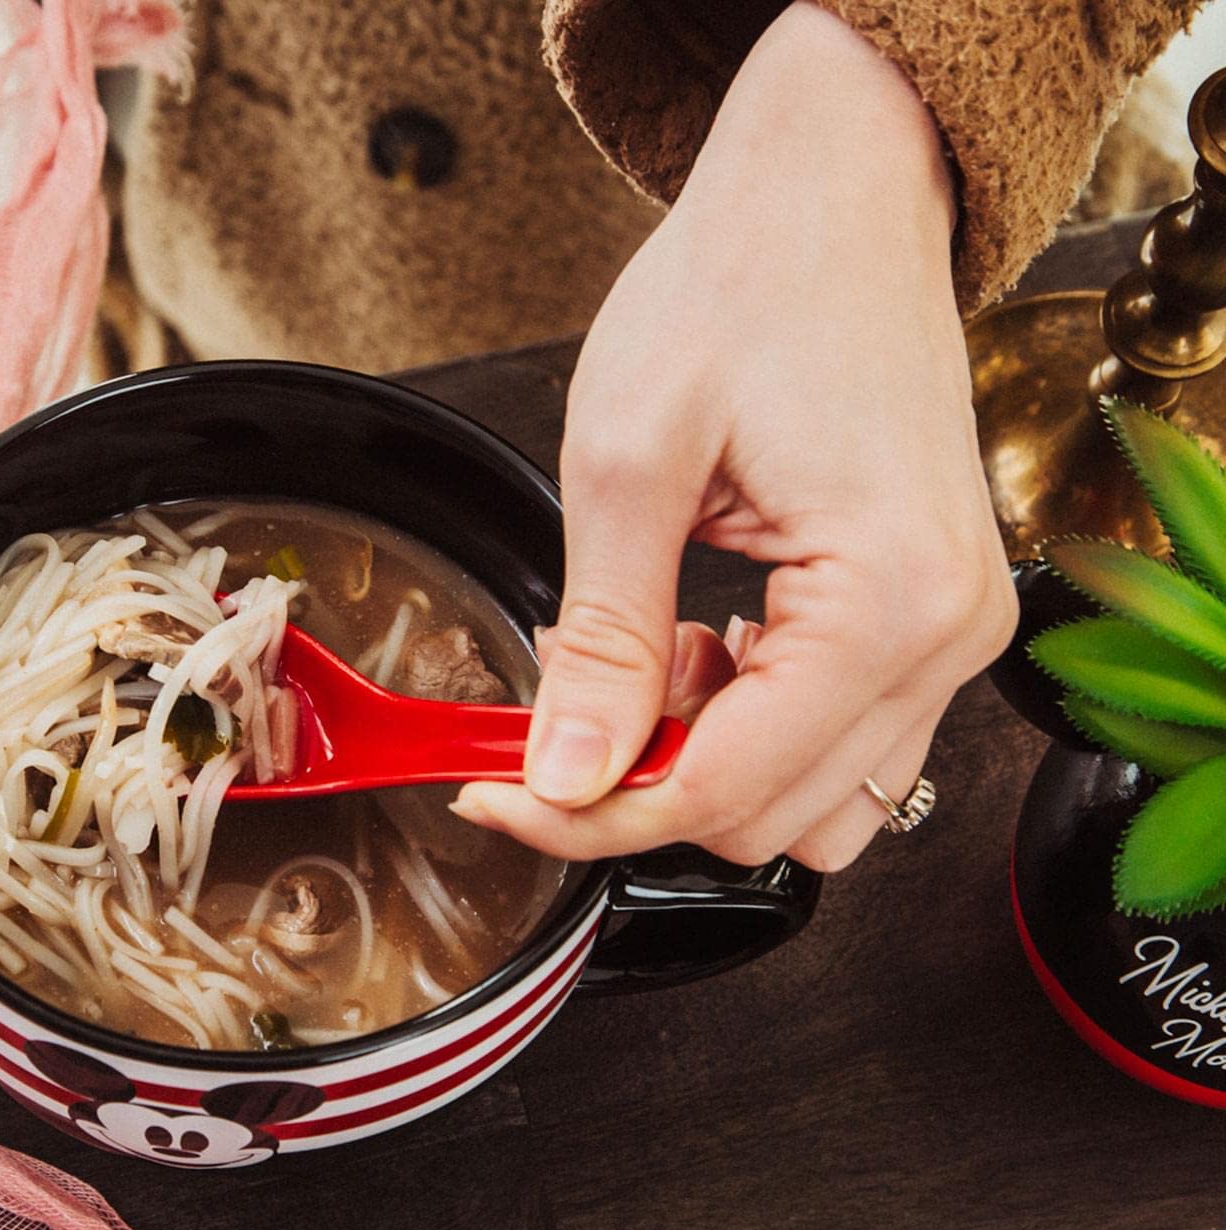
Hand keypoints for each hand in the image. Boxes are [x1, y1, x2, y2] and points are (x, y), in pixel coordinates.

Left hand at [453, 2, 1015, 870]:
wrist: (832, 195)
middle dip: (638, 788)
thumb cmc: (744, 285)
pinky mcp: (929, 619)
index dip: (588, 815)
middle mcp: (947, 635)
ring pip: (812, 805)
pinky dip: (749, 731)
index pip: (721, 792)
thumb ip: (604, 644)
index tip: (494, 795)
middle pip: (767, 818)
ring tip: (642, 656)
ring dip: (703, 766)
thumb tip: (566, 777)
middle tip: (552, 706)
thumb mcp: (627, 463)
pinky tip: (695, 647)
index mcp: (889, 600)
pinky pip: (839, 745)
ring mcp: (951, 633)